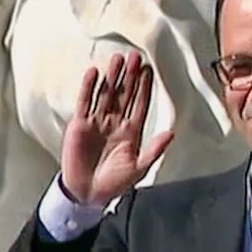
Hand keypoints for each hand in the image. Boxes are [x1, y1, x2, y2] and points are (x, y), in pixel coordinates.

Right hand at [61, 52, 174, 205]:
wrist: (87, 193)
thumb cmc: (113, 183)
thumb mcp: (139, 168)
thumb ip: (154, 150)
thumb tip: (171, 133)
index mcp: (131, 132)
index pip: (139, 104)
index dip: (144, 88)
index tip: (149, 71)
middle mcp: (115, 123)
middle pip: (124, 94)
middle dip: (130, 76)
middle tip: (135, 58)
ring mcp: (97, 122)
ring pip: (106, 94)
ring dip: (112, 78)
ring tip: (118, 60)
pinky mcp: (80, 125)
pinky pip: (85, 102)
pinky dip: (89, 88)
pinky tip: (94, 74)